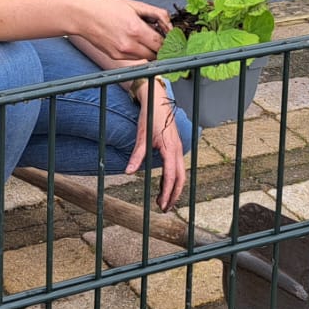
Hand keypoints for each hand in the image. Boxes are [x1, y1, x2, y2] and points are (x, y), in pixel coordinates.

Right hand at [68, 0, 173, 61]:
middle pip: (156, 54)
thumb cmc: (106, 7)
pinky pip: (134, 58)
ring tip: (143, 35)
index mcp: (136, 30)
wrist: (82, 15)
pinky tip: (131, 39)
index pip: (162, 43)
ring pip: (146, 58)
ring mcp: (121, 53)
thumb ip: (156, 14)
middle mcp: (129, 45)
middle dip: (160, 46)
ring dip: (149, 49)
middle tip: (159, 36)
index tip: (170, 37)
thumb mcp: (135, 5)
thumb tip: (169, 25)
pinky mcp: (115, 57)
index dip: (168, 40)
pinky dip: (138, 51)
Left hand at [125, 77, 186, 209]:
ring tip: (164, 201)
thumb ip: (137, 155)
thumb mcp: (141, 136)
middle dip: (174, 195)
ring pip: (180, 173)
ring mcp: (178, 149)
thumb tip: (128, 172)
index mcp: (171, 149)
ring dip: (173, 188)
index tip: (162, 205)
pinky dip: (172, 178)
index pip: (171, 177)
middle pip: (180, 178)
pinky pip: (177, 167)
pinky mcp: (175, 147)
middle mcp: (178, 150)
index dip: (168, 193)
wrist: (158, 101)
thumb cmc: (150, 116)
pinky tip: (164, 185)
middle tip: (165, 208)